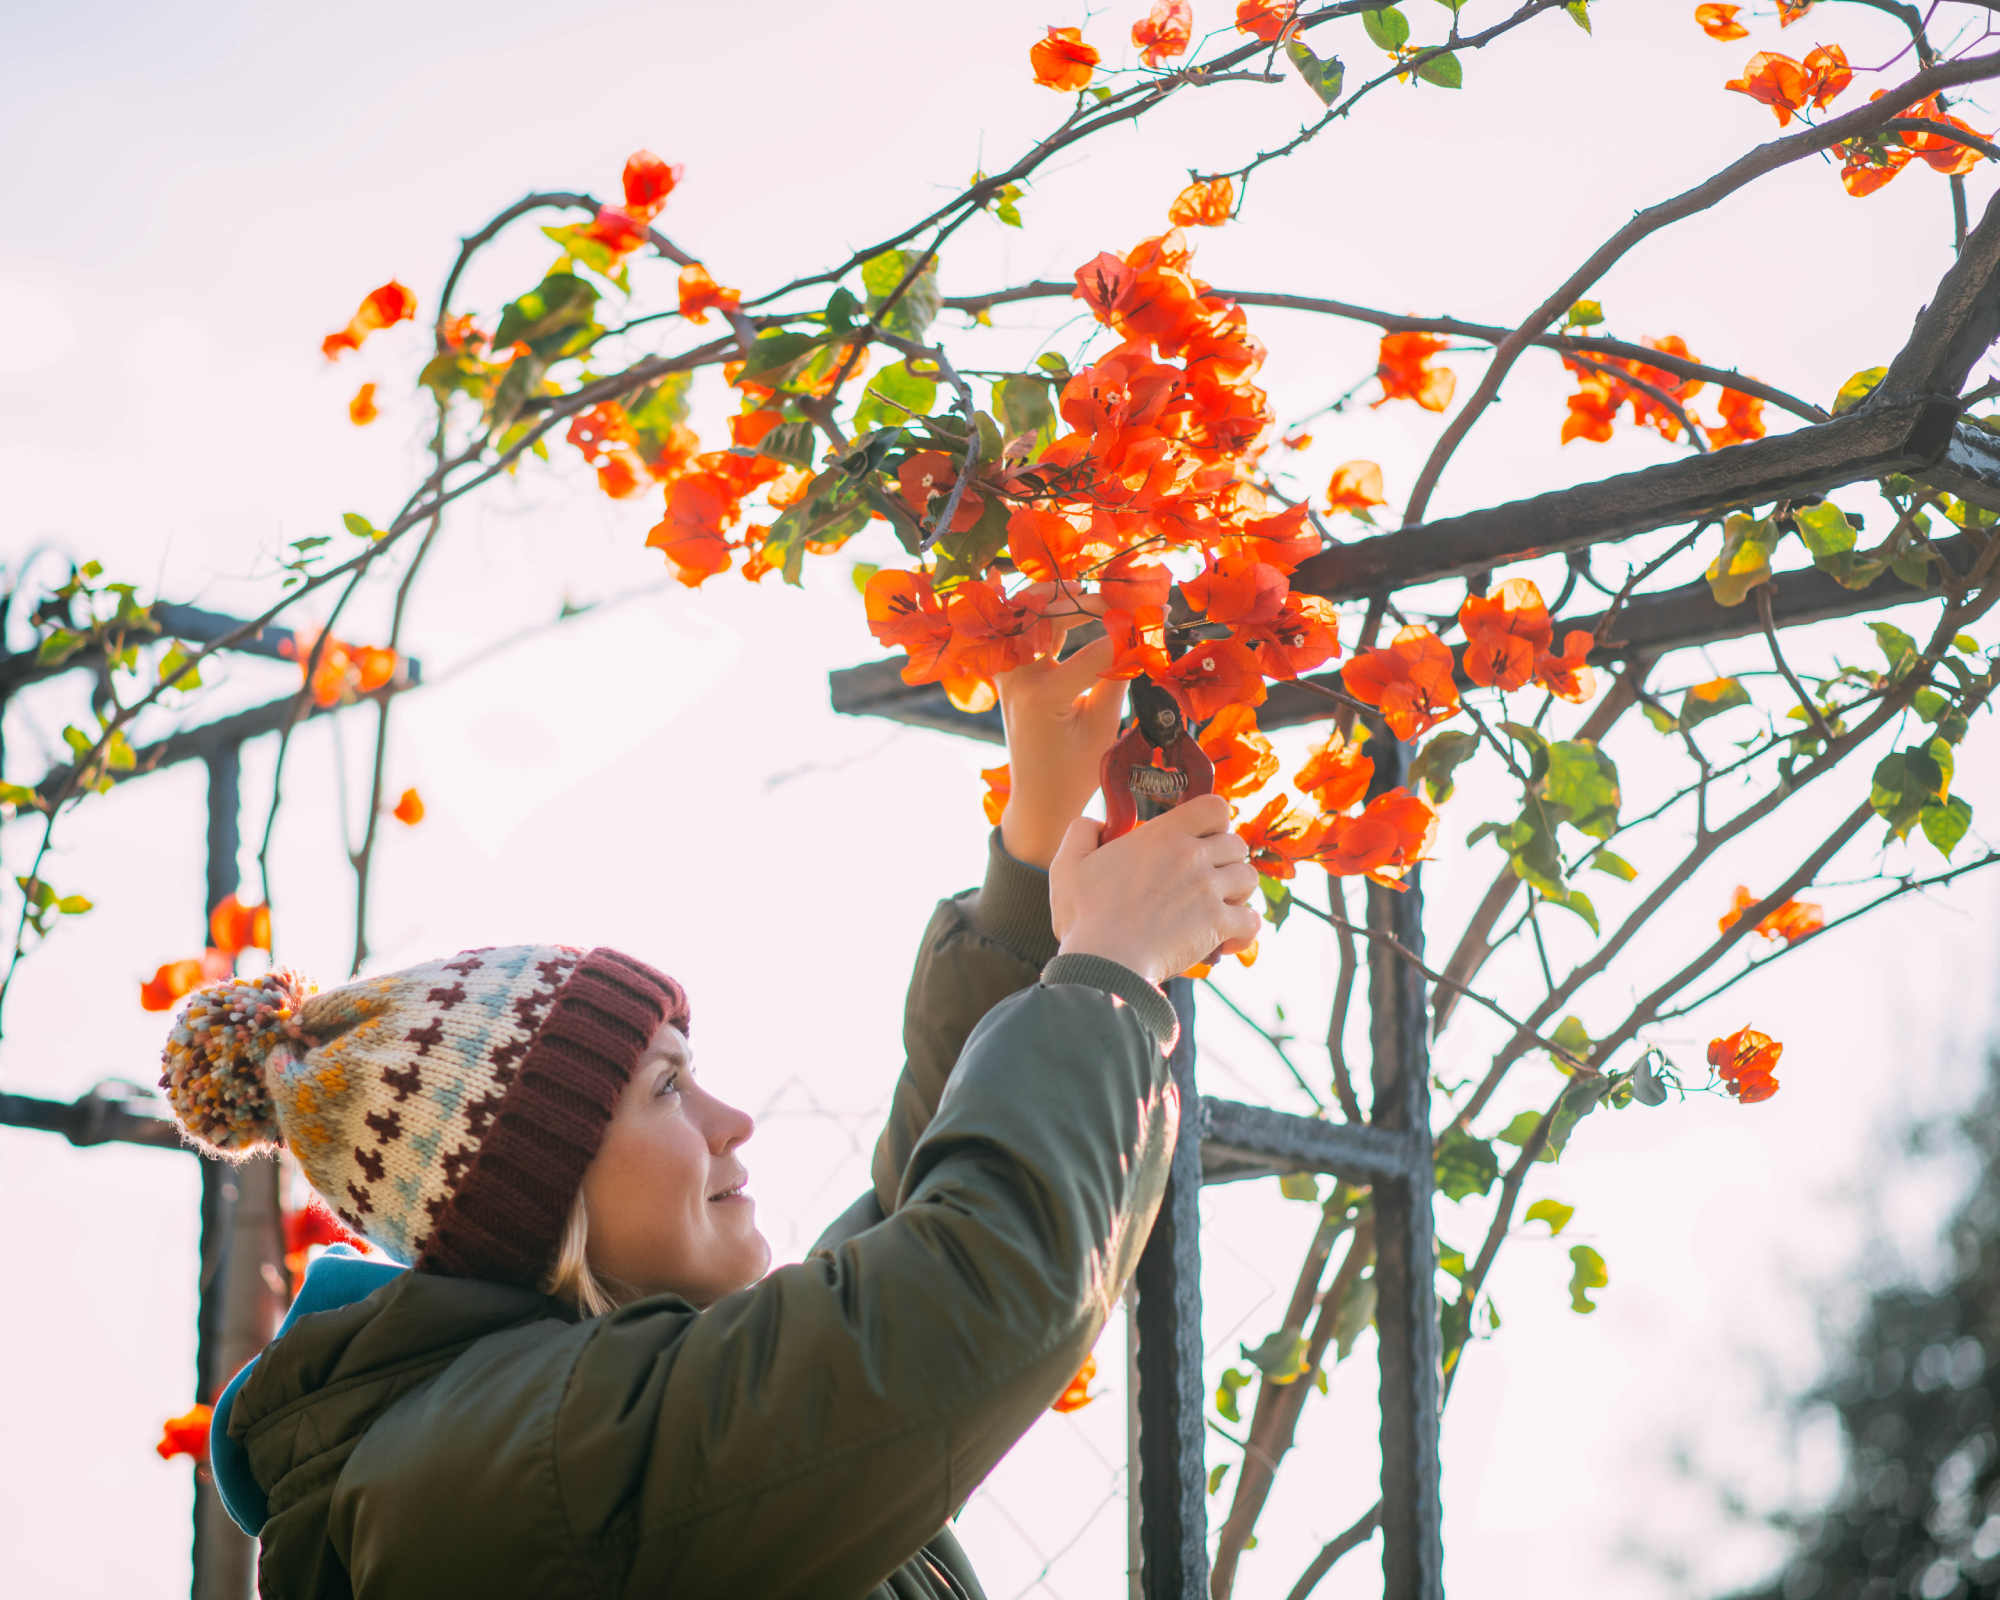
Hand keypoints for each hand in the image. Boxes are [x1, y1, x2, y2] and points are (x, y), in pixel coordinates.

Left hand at [995, 589, 1123, 869]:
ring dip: (1057, 599)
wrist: (1039, 798)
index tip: (1159, 613)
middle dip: (1088, 601)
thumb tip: (1140, 633)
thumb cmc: (1075, 770)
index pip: (1094, 646)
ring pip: (1026, 615)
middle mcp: (1018, 678)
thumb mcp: (1104, 725)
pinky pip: (1012, 631)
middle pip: (1049, 615)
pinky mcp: (1005, 674)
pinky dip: (1028, 613)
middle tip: (1121, 600)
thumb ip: (1118, 675)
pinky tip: (1031, 593)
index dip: (1130, 629)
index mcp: (1043, 695)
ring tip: (1091, 595)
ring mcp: (1006, 674)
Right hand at [1048, 796, 1260, 985]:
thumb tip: (1097, 823)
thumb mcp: (1068, 865)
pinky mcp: (1218, 925)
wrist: (1104, 962)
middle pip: (1237, 844)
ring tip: (1215, 907)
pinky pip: (1251, 921)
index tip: (1201, 838)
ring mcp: (1209, 890)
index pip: (1215, 807)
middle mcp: (1193, 856)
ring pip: (1249, 879)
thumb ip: (1082, 832)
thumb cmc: (1084, 916)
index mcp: (1163, 835)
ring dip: (1237, 893)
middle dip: (1225, 860)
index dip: (1214, 821)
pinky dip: (1243, 930)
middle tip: (1205, 879)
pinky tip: (1226, 939)